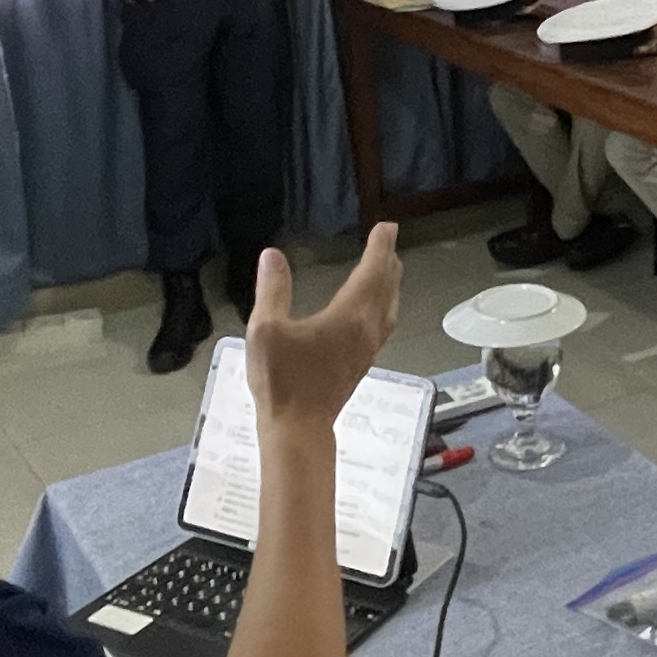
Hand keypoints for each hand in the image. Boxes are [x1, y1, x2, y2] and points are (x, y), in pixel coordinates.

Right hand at [246, 226, 400, 430]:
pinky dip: (384, 306)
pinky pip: (383, 324)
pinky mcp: (362, 364)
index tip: (387, 227)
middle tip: (388, 241)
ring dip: (390, 285)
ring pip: (389, 308)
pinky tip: (374, 311)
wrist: (299, 429)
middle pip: (386, 288)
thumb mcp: (266, 329)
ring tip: (388, 270)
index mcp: (350, 316)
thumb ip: (272, 290)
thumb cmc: (282, 381)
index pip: (372, 272)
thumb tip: (273, 255)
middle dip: (388, 261)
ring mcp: (368, 349)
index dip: (380, 247)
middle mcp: (367, 329)